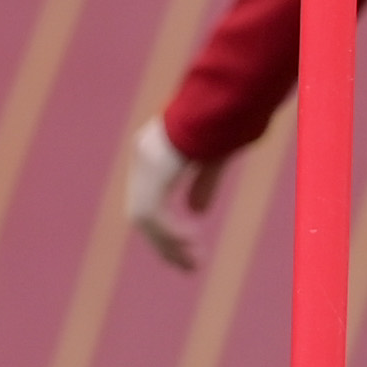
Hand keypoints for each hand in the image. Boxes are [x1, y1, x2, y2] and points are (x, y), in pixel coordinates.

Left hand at [125, 116, 226, 271]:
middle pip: (144, 214)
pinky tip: (193, 244)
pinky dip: (172, 233)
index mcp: (153, 152)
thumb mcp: (211, 159)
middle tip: (187, 266)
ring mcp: (146, 165)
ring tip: (193, 263)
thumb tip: (197, 212)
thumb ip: (203, 184)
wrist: (222, 100)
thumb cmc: (222, 120)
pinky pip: (156, 215)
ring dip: (169, 244)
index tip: (187, 245)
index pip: (149, 199)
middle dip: (164, 244)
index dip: (165, 226)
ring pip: (147, 219)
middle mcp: (144, 158)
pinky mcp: (156, 173)